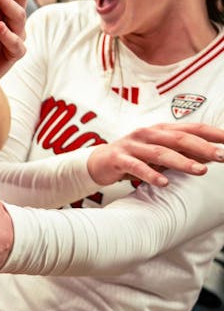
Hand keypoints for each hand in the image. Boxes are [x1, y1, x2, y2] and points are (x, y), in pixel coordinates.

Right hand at [87, 123, 223, 185]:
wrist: (99, 163)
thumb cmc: (134, 157)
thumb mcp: (160, 153)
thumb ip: (183, 152)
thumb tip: (212, 156)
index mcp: (160, 130)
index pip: (191, 128)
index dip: (212, 133)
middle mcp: (147, 134)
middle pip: (179, 138)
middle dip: (202, 148)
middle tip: (221, 157)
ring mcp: (132, 145)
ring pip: (160, 152)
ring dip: (182, 161)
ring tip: (200, 171)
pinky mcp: (118, 159)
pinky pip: (137, 166)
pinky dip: (151, 174)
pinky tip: (164, 182)